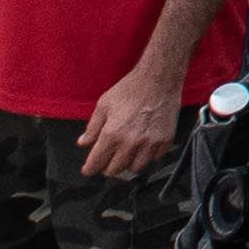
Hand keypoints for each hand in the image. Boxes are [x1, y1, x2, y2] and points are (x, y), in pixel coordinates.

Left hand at [80, 61, 182, 179]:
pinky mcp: (165, 141)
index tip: (88, 169)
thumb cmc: (131, 89)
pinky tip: (143, 147)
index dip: (90, 168)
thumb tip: (84, 142)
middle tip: (107, 159)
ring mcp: (149, 143)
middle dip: (107, 167)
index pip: (96, 163)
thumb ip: (92, 128)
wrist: (158, 78)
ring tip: (126, 155)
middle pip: (115, 170)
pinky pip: (154, 159)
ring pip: (135, 168)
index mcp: (112, 134)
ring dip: (128, 164)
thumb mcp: (104, 105)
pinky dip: (147, 156)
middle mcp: (131, 142)